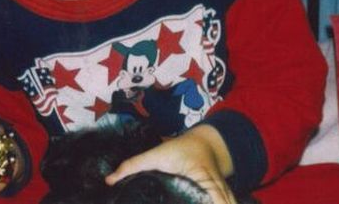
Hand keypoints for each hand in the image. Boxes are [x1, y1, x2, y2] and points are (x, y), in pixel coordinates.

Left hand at [106, 124, 236, 203]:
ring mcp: (221, 188)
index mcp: (200, 174)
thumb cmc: (179, 148)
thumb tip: (109, 180)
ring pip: (229, 203)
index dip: (217, 201)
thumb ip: (133, 166)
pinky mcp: (222, 193)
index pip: (213, 194)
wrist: (204, 141)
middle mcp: (214, 183)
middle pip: (224, 202)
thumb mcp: (156, 154)